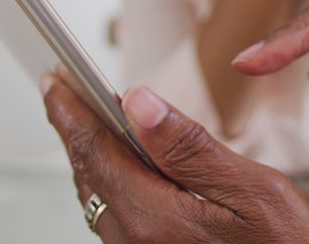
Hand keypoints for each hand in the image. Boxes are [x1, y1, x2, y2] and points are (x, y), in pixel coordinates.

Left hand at [41, 75, 308, 242]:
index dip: (71, 112)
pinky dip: (110, 183)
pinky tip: (123, 167)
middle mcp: (137, 243)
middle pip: (90, 175)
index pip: (98, 151)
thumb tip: (139, 103)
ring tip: (86, 121)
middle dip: (75, 130)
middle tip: (62, 91)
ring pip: (98, 198)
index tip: (55, 80)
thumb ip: (190, 148)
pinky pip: (116, 219)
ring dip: (91, 157)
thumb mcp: (253, 192)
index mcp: (155, 219)